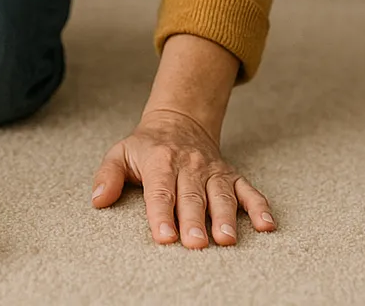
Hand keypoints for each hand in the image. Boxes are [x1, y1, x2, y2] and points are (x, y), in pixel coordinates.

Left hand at [90, 107, 276, 247]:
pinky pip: (248, 190)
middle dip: (194, 221)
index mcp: (160, 161)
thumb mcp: (121, 153)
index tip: (164, 236)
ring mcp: (213, 171)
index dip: (161, 214)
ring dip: (225, 218)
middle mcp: (189, 165)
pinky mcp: (231, 175)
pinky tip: (267, 226)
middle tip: (195, 244)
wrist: (179, 120)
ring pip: (221, 195)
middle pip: (192, 196)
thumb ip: (107, 175)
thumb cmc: (146, 146)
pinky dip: (260, 207)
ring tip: (227, 239)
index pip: (160, 190)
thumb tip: (97, 200)